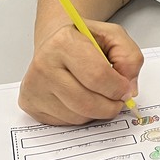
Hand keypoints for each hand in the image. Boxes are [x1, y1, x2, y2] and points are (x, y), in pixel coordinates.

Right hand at [19, 21, 142, 124]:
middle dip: (110, 105)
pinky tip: (79, 98)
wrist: (55, 41)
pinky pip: (65, 122)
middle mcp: (43, 63)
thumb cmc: (84, 40)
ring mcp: (34, 85)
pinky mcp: (30, 103)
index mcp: (64, 42)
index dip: (118, 87)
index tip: (126, 89)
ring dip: (96, 112)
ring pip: (77, 116)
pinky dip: (80, 116)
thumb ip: (129, 58)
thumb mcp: (113, 36)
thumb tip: (129, 89)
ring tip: (97, 94)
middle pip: (86, 102)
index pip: (97, 76)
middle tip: (117, 99)